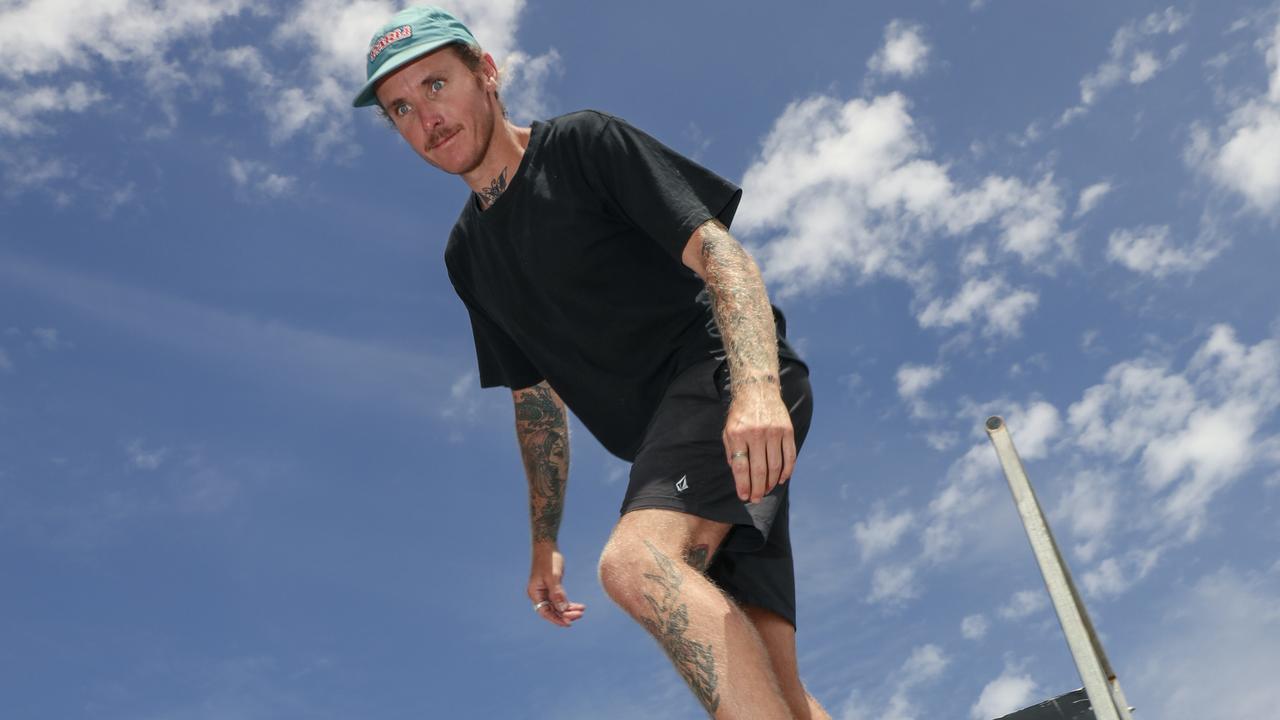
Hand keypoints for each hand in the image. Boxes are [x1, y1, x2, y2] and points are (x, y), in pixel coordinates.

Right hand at [527, 543, 585, 627]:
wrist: (547, 546)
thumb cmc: (548, 559)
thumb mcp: (553, 577)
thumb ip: (557, 593)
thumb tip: (563, 610)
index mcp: (535, 593)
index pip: (545, 612)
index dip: (557, 619)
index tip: (569, 623)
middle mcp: (538, 594)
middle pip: (552, 610)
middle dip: (566, 614)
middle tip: (580, 615)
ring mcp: (544, 591)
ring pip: (557, 606)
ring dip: (569, 609)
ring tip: (582, 610)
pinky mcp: (551, 587)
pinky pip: (559, 600)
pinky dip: (568, 603)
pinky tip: (579, 605)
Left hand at [722, 385, 796, 503]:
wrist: (757, 390)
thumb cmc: (740, 414)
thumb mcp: (728, 430)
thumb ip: (731, 451)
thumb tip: (738, 475)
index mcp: (738, 435)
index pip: (741, 467)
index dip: (743, 485)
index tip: (744, 497)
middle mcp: (756, 434)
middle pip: (758, 470)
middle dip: (757, 489)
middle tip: (756, 499)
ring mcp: (773, 432)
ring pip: (775, 466)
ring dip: (771, 482)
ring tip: (766, 490)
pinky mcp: (787, 430)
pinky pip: (789, 456)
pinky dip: (787, 471)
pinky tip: (781, 479)